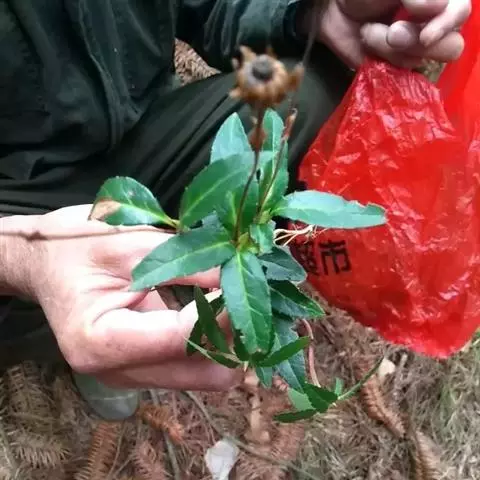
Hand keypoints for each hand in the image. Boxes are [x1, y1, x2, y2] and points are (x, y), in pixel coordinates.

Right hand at [17, 205, 239, 390]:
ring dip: (228, 340)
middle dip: (234, 335)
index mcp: (101, 342)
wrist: (45, 263)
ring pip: (204, 374)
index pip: (183, 338)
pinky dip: (212, 341)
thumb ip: (187, 261)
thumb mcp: (131, 243)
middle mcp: (116, 372)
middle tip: (246, 293)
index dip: (221, 310)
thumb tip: (238, 273)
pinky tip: (215, 308)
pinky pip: (192, 364)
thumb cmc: (76, 246)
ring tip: (234, 297)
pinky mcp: (142, 369)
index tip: (242, 280)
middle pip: (204, 373)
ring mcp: (130, 376)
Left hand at [311, 0, 470, 67]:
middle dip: (416, 42)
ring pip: (418, 61)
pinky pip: (396, 75)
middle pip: (450, 47)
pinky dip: (379, 60)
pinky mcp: (395, 68)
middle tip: (392, 33)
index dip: (447, 25)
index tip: (426, 35)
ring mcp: (415, 50)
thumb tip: (437, 7)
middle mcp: (434, 26)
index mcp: (440, 2)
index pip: (461, 14)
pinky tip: (367, 44)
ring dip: (390, 47)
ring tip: (369, 31)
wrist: (335, 9)